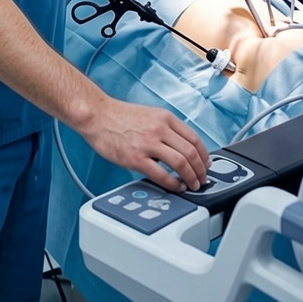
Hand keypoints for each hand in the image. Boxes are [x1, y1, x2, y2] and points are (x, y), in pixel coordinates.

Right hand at [79, 97, 208, 191]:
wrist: (96, 115)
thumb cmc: (118, 116)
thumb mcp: (149, 115)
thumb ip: (165, 128)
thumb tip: (180, 147)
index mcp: (164, 118)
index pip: (194, 138)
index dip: (204, 155)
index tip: (206, 164)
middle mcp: (159, 129)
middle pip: (191, 152)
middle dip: (201, 170)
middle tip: (202, 179)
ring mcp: (148, 144)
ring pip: (181, 163)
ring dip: (191, 177)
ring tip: (192, 185)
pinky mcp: (136, 158)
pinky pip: (161, 174)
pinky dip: (173, 184)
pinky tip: (175, 187)